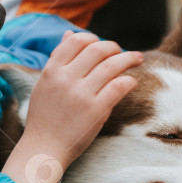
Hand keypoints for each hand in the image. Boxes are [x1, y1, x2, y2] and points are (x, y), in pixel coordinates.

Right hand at [24, 31, 141, 165]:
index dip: (94, 39)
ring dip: (129, 58)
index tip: (102, 46)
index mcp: (52, 70)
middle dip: (114, 47)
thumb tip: (69, 34)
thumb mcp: (45, 84)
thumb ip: (58, 59)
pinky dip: (129, 80)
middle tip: (123, 53)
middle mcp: (65, 78)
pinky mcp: (96, 110)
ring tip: (137, 59)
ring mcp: (81, 94)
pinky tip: (132, 81)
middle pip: (97, 49)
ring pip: (112, 65)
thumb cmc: (45, 117)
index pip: (77, 40)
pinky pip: (119, 86)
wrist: (44, 148)